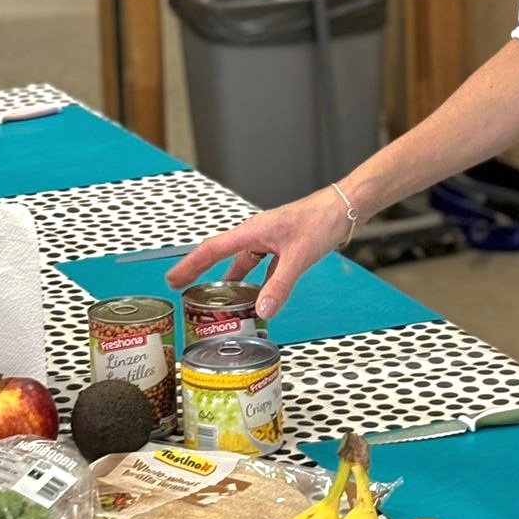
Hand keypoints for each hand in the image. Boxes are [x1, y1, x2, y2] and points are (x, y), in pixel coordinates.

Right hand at [165, 188, 350, 318]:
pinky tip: (260, 297)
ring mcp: (270, 240)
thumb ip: (280, 285)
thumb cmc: (320, 220)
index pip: (213, 249)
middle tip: (185, 291)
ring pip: (244, 263)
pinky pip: (263, 267)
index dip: (191, 265)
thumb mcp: (298, 256)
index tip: (173, 279)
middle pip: (223, 256)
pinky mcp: (284, 246)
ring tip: (220, 301)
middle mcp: (257, 234)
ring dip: (232, 281)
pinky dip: (257, 282)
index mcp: (253, 231)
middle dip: (203, 273)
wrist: (344, 207)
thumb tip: (262, 311)